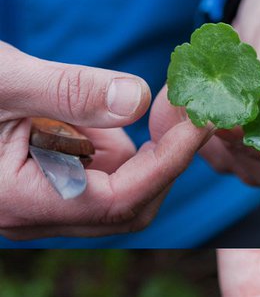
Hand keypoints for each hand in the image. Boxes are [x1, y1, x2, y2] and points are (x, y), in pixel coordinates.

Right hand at [0, 43, 211, 239]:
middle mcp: (31, 218)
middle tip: (176, 105)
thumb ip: (70, 92)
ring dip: (116, 142)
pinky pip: (90, 173)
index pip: (124, 199)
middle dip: (157, 155)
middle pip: (130, 205)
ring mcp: (34, 208)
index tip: (203, 121)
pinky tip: (60, 113)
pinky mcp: (37, 190)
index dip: (171, 160)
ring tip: (67, 105)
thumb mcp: (3, 78)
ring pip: (113, 187)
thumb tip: (138, 100)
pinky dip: (95, 140)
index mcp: (23, 202)